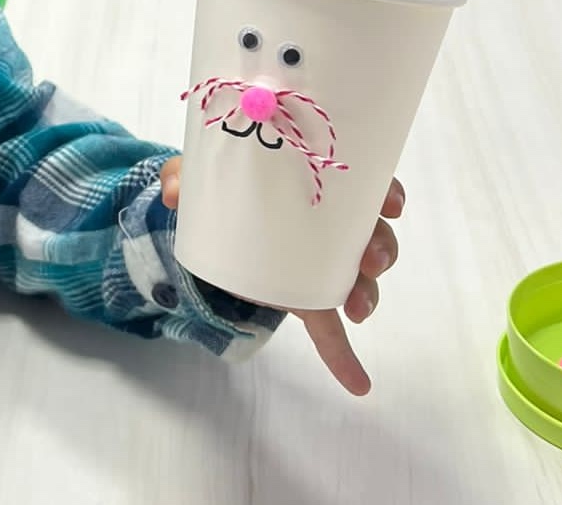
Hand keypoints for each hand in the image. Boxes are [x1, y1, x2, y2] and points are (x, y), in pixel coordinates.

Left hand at [160, 157, 403, 396]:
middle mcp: (332, 226)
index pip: (365, 185)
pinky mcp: (305, 300)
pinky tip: (358, 383)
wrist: (213, 223)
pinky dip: (344, 358)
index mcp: (318, 188)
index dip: (386, 193)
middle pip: (373, 236)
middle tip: (371, 260)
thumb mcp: (201, 177)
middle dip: (382, 248)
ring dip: (369, 294)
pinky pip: (330, 332)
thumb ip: (183, 178)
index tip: (389, 204)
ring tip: (358, 308)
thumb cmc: (223, 188)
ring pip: (360, 281)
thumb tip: (172, 192)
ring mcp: (322, 266)